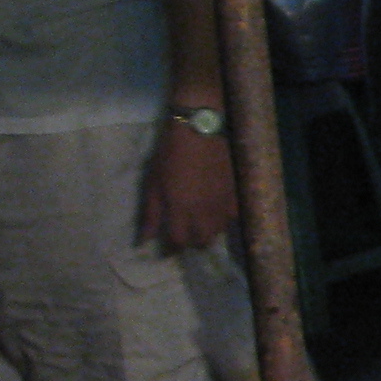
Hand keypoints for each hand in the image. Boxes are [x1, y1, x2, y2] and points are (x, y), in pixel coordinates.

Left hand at [141, 120, 236, 251]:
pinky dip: (225, 220)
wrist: (200, 131)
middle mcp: (204, 212)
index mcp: (180, 209)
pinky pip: (233, 218)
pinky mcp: (236, 195)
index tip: (168, 248)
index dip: (173, 248)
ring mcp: (222, 204)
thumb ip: (151, 213)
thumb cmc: (171, 155)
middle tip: (185, 233)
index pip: (179, 242)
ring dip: (209, 232)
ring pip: (219, 232)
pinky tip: (218, 213)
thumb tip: (144, 241)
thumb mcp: (153, 183)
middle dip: (192, 242)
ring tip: (201, 224)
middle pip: (202, 241)